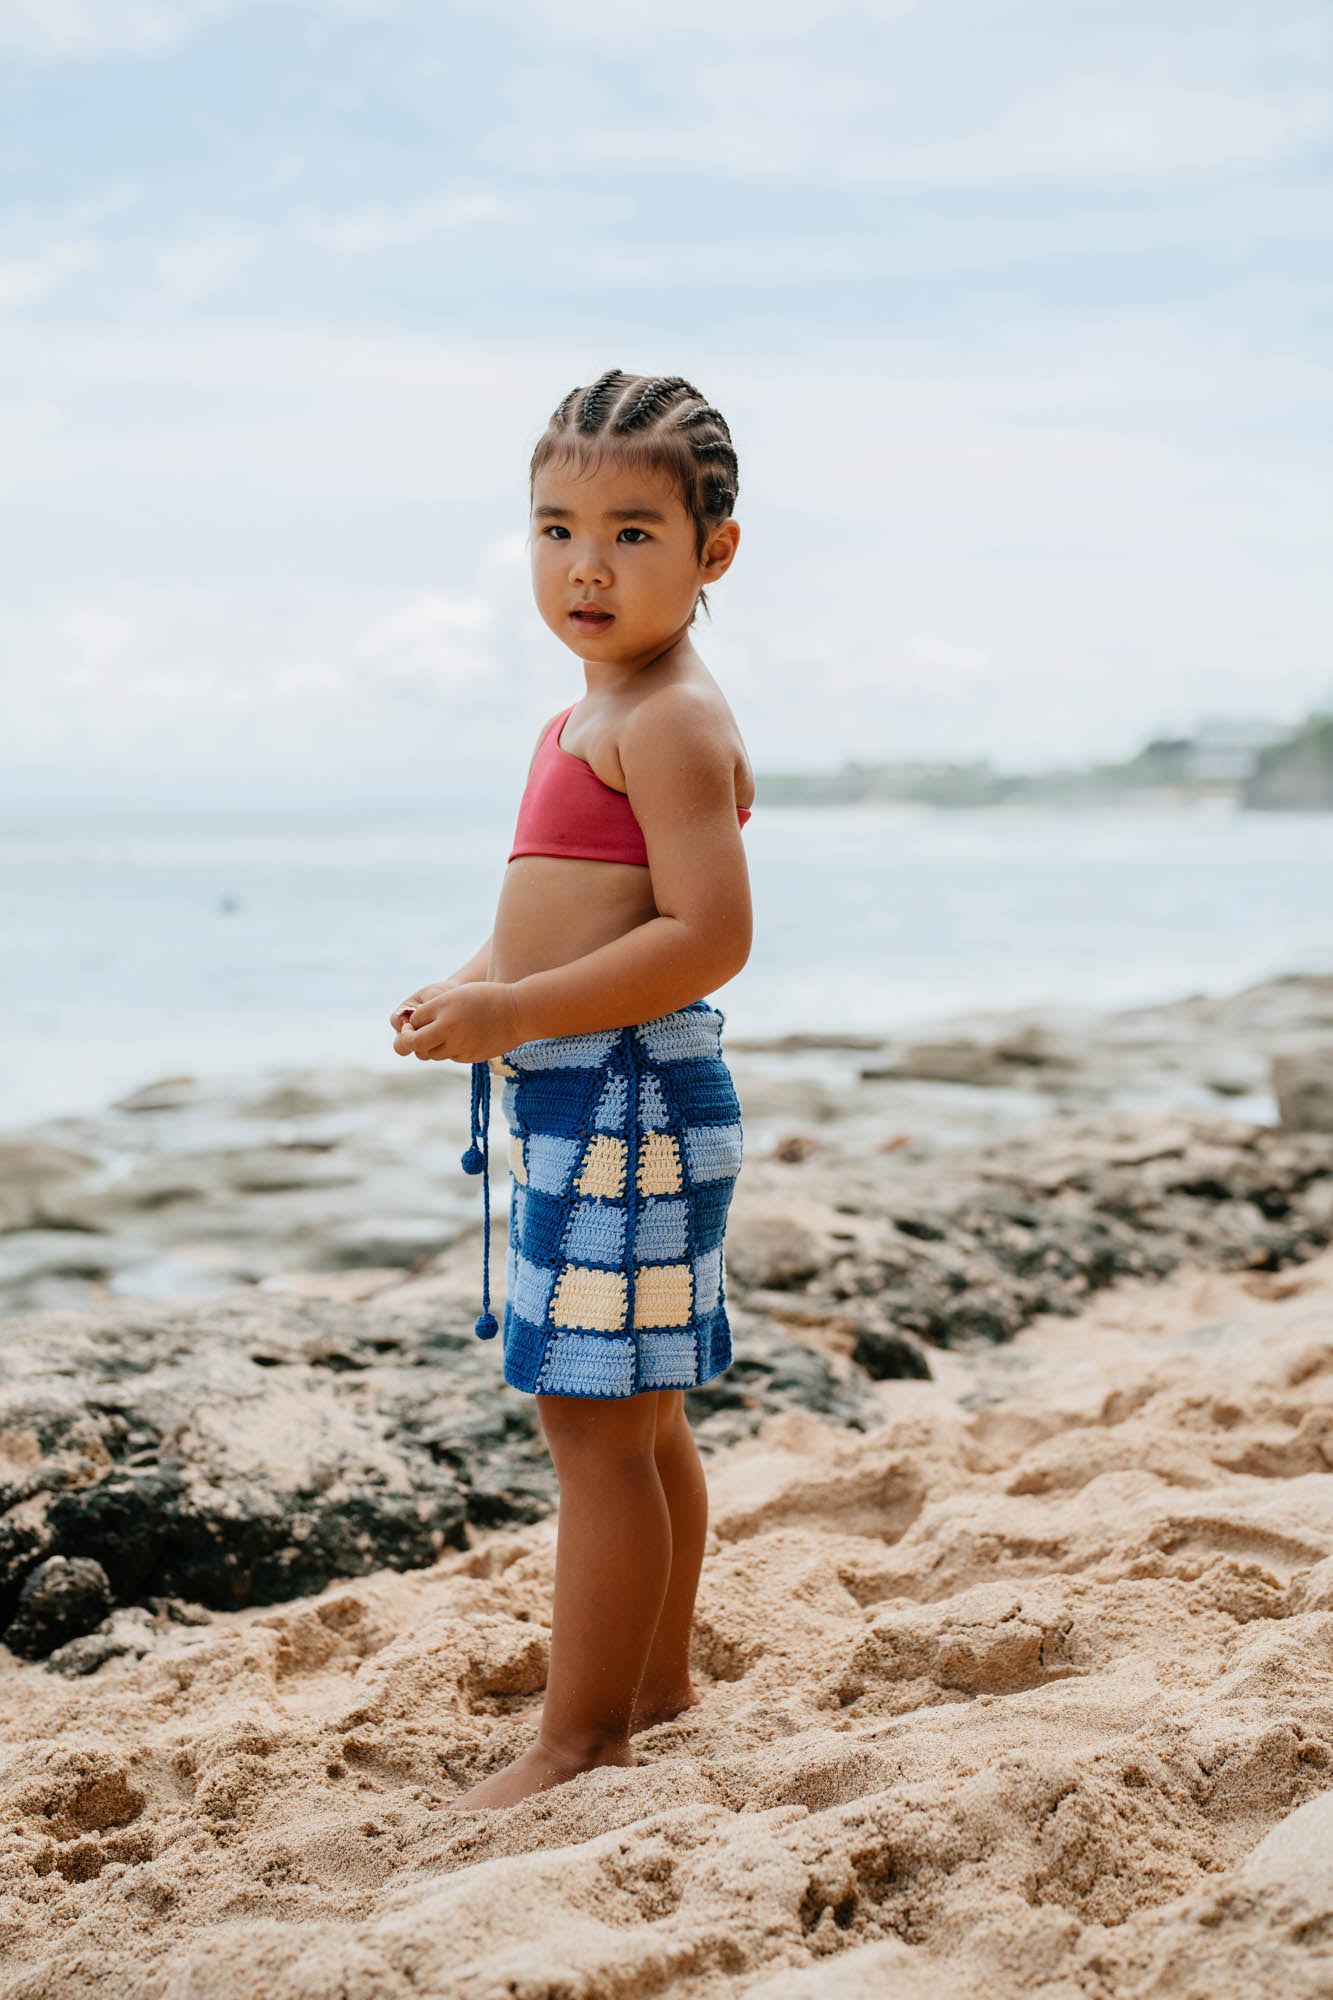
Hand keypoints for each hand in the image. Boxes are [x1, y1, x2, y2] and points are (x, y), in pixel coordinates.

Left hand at [391, 981, 522, 1064]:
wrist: (520, 1012)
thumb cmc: (488, 998)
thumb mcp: (457, 995)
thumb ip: (434, 1009)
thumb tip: (412, 1028)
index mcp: (444, 1007)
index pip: (414, 1021)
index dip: (413, 1021)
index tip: (418, 1020)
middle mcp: (449, 1028)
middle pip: (416, 1044)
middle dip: (412, 1040)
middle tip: (414, 1036)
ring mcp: (460, 1045)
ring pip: (432, 1054)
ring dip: (432, 1046)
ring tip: (444, 1035)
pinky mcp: (470, 1057)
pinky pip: (451, 1057)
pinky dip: (451, 1050)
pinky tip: (463, 1038)